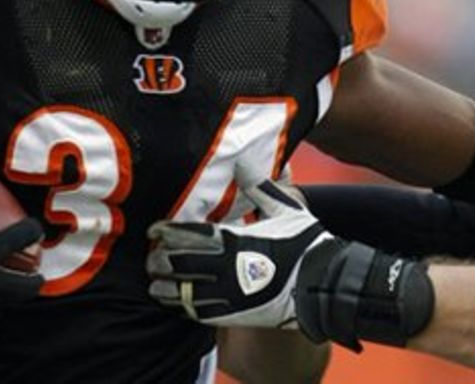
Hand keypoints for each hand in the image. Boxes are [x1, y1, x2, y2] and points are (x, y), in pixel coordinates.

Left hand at [147, 179, 329, 327]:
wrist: (322, 286)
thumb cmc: (305, 244)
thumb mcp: (286, 208)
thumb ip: (259, 185)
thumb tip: (243, 159)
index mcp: (235, 240)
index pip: (189, 235)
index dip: (167, 233)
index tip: (155, 230)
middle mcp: (225, 269)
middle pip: (178, 264)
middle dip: (160, 260)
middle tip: (152, 255)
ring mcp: (226, 295)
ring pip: (182, 292)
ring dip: (164, 286)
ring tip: (156, 280)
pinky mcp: (231, 315)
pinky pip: (197, 312)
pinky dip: (181, 305)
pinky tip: (173, 300)